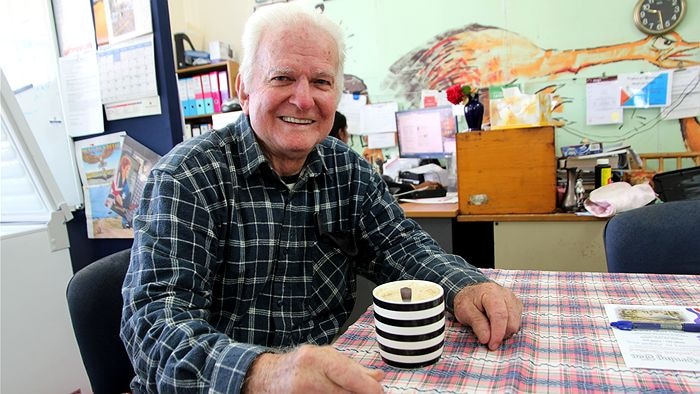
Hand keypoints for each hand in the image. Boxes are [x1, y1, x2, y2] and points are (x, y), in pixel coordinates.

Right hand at [243, 344, 383, 392]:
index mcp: (316, 359)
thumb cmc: (300, 365)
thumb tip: (378, 378)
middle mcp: (307, 378)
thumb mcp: (325, 358)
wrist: (268, 377)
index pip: (348, 376)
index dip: (368, 388)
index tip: (379, 392)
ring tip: (340, 391)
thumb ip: (352, 368)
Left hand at [453, 282, 522, 349]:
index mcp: (491, 292)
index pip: (500, 315)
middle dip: (501, 335)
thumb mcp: (464, 311)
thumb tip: (486, 339)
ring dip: (505, 332)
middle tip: (488, 340)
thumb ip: (477, 323)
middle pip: (511, 321)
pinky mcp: (517, 306)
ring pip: (516, 323)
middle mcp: (506, 294)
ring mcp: (513, 299)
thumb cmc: (467, 301)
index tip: (492, 345)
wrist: (472, 293)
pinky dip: (508, 329)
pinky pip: (517, 322)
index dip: (497, 333)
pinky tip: (497, 327)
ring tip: (490, 331)